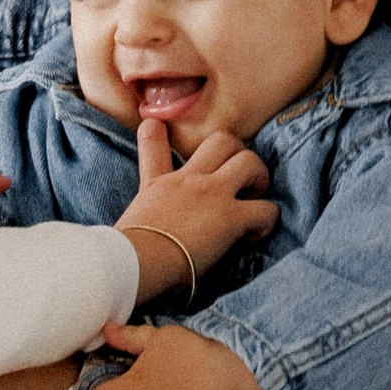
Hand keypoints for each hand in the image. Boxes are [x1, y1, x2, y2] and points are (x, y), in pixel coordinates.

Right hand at [116, 117, 275, 301]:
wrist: (134, 261)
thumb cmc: (124, 254)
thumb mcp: (124, 225)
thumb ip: (134, 223)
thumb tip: (129, 240)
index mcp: (156, 184)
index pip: (153, 141)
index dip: (156, 132)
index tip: (156, 128)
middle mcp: (187, 181)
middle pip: (222, 140)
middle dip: (239, 154)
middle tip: (240, 179)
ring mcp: (211, 194)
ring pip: (250, 162)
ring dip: (260, 179)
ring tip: (255, 201)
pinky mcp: (231, 217)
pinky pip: (266, 209)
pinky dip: (266, 222)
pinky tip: (253, 236)